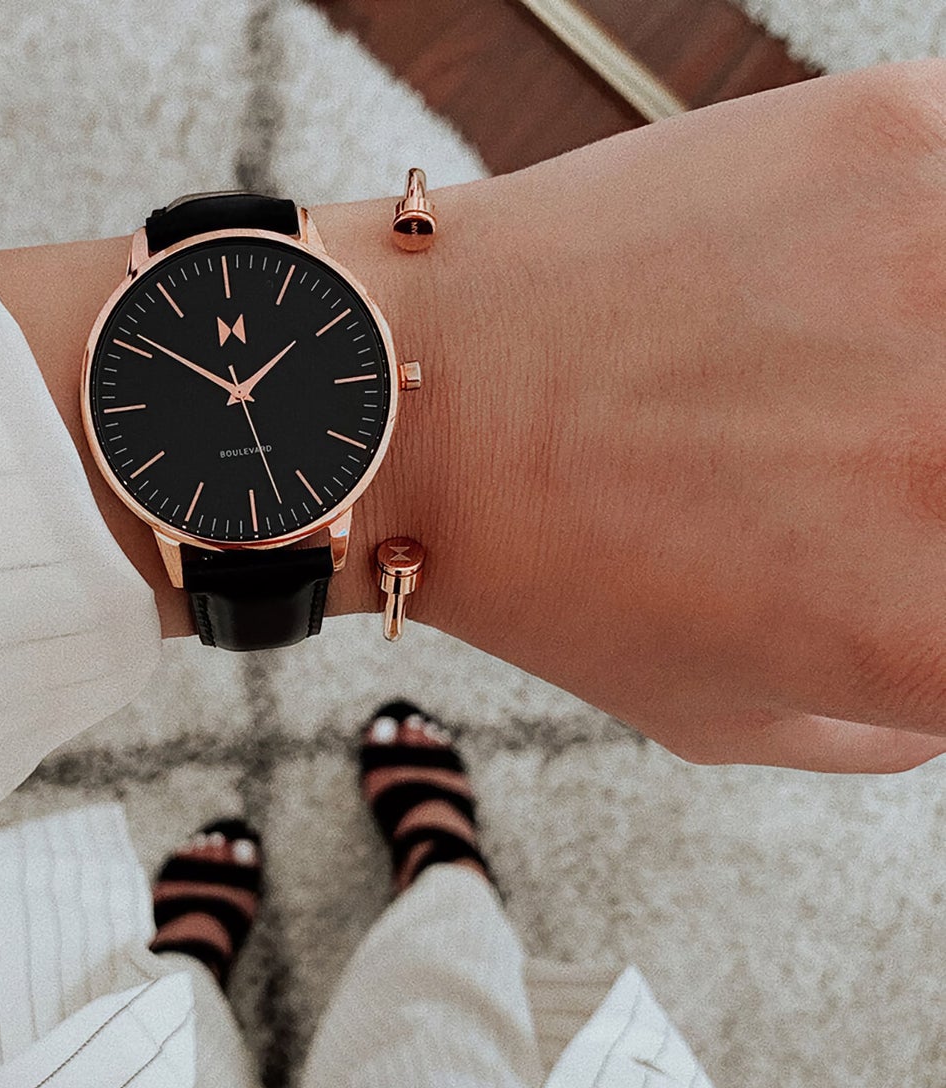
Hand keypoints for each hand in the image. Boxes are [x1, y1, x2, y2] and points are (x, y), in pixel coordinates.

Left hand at [0, 61, 945, 773]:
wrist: (415, 399)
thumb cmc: (540, 567)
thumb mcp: (713, 713)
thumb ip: (873, 725)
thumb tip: (938, 694)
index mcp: (921, 631)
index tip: (915, 548)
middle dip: (935, 471)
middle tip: (880, 453)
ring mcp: (935, 281)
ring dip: (931, 344)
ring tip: (865, 365)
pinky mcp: (895, 142)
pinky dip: (928, 233)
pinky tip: (861, 273)